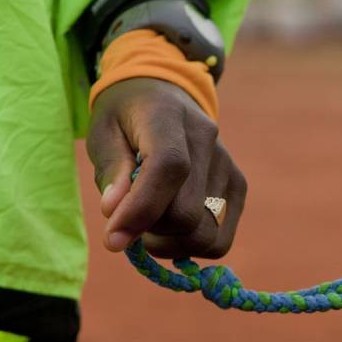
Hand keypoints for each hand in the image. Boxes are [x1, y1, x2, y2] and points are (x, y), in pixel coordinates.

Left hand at [87, 77, 245, 258]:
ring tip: (150, 222)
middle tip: (127, 218)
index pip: (168, 167)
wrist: (166, 95)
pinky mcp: (238, 186)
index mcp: (168, 115)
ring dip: (170, 242)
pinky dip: (191, 245)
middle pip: (186, 213)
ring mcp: (228, 165)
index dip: (142, 208)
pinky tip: (172, 229)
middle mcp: (207, 139)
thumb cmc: (126, 118)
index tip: (112, 239)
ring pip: (205, 234)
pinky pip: (220, 240)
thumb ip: (110, 171)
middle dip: (150, 230)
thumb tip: (114, 212)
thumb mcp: (103, 133)